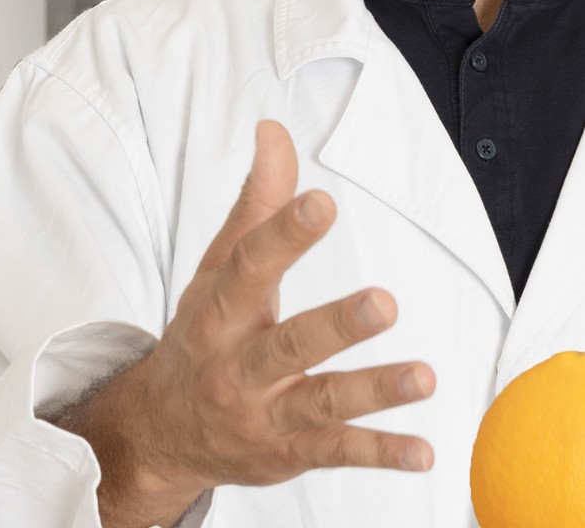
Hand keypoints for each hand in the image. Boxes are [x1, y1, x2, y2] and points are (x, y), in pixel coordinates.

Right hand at [66, 120, 435, 527]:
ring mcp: (264, 414)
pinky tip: (424, 451)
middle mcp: (236, 366)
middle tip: (384, 302)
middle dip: (336, 325)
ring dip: (372, 391)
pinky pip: (336, 452)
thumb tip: (274, 131)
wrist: (160, 433)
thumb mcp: (217, 270)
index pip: (249, 267)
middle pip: (287, 344)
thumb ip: (256, 204)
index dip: (283, 234)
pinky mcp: (288, 453)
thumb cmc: (199, 336)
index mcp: (217, 312)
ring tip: (423, 376)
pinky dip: (380, 453)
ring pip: (319, 402)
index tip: (321, 202)